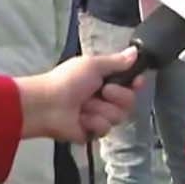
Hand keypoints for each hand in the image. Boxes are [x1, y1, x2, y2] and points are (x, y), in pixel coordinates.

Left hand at [18, 49, 141, 142]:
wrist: (47, 105)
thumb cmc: (67, 81)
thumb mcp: (93, 65)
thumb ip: (117, 61)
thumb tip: (134, 52)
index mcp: (103, 78)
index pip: (129, 83)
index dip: (136, 83)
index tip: (137, 82)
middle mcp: (103, 97)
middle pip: (128, 101)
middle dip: (118, 96)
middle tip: (103, 91)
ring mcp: (98, 115)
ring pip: (118, 116)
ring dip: (101, 110)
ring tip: (85, 106)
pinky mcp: (92, 131)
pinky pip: (105, 129)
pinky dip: (93, 122)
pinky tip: (81, 119)